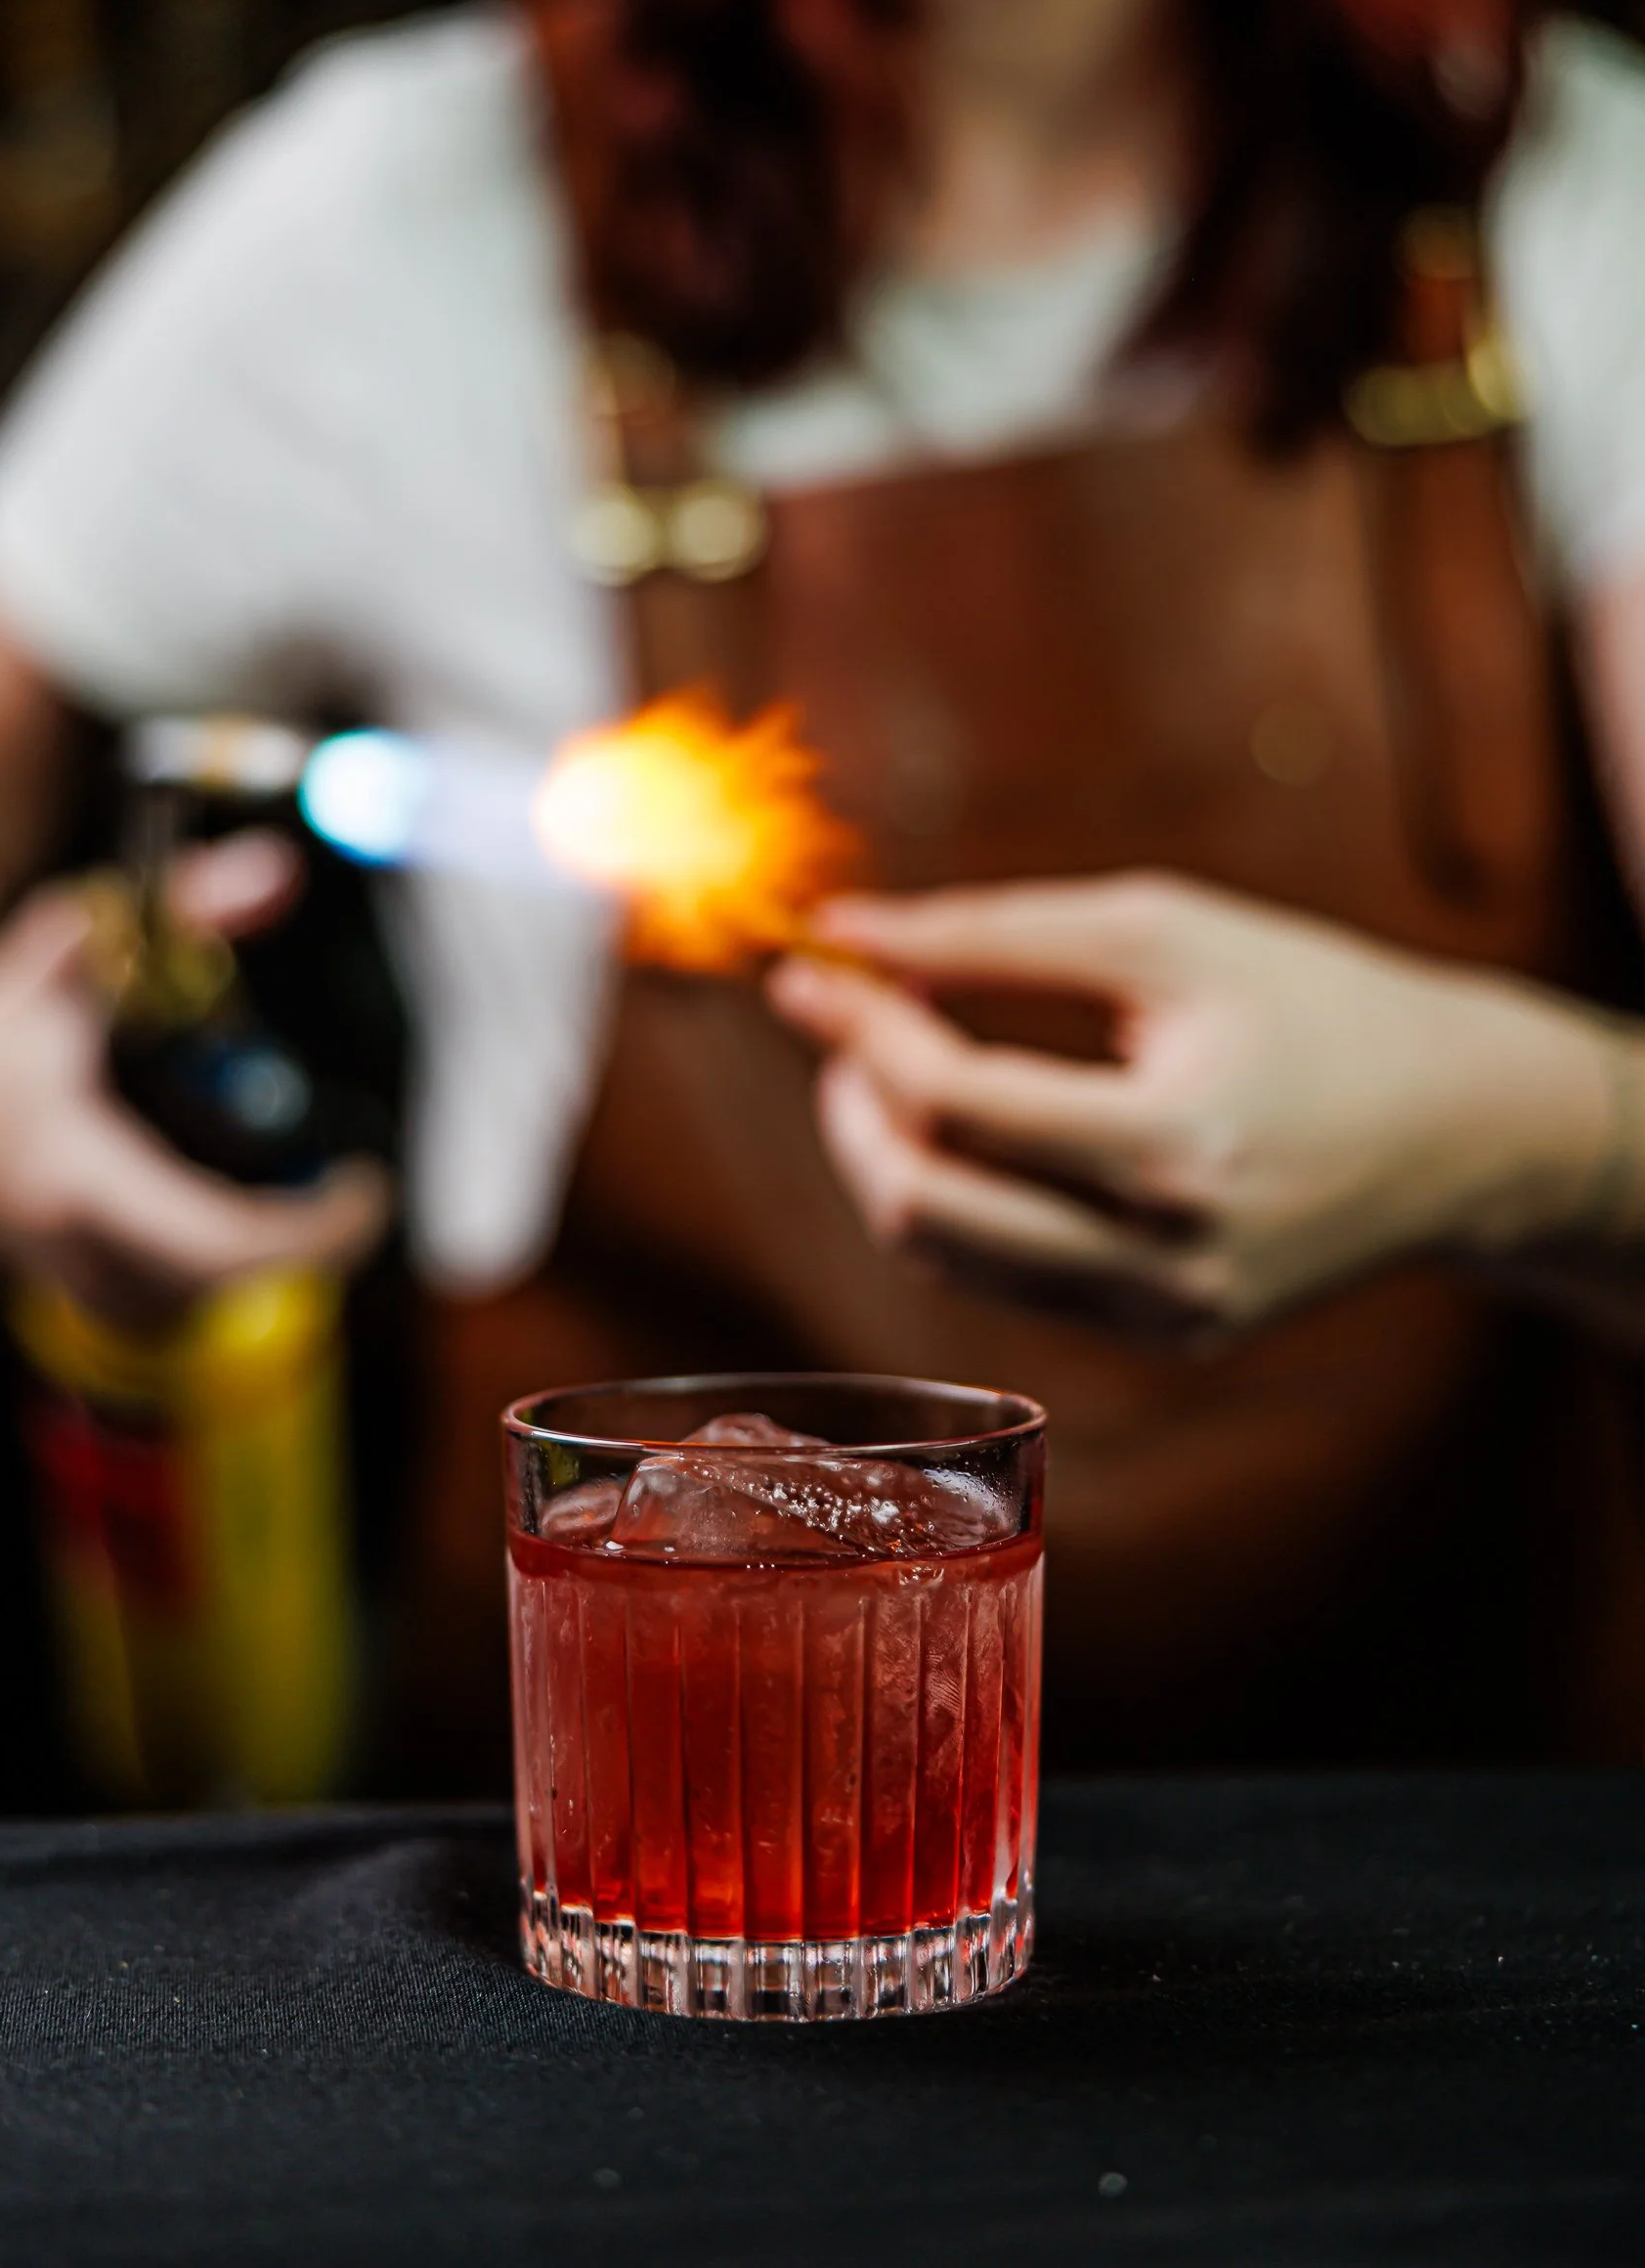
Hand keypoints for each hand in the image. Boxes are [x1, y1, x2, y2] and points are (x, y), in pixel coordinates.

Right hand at [0, 829, 389, 1320]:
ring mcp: (55, 1268)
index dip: (310, 1233)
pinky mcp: (53, 1275)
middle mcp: (65, 1240)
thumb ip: (185, 908)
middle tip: (349, 1196)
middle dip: (300, 1248)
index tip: (366, 1188)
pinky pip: (152, 1306)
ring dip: (253, 1265)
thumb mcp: (79, 948)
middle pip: (218, 1289)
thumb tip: (277, 871)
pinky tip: (236, 1226)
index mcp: (74, 1174)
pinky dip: (205, 1275)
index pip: (219, 1242)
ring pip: (183, 1308)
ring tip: (302, 1204)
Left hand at [768, 872, 1615, 1334]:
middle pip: (922, 1204)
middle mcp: (1164, 1255)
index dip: (857, 1025)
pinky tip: (963, 1132)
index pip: (953, 1099)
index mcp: (1173, 1142)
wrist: (1463, 1126)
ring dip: (886, 1158)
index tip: (804, 966)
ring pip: (945, 1258)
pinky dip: (954, 1204)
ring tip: (900, 1067)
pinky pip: (1003, 1283)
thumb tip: (843, 931)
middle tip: (846, 1024)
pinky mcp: (1163, 1336)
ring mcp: (1162, 1314)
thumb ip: (991, 934)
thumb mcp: (1162, 931)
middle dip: (848, 1106)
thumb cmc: (1311, 999)